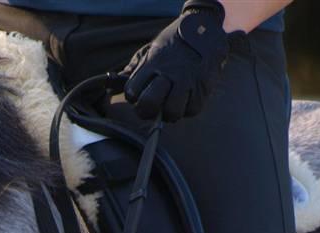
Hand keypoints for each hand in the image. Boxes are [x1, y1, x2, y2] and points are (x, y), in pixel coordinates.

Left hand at [123, 0, 231, 121]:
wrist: (206, 31)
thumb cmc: (174, 44)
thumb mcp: (152, 50)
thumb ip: (135, 68)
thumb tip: (112, 84)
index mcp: (153, 63)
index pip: (132, 91)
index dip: (133, 98)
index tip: (139, 95)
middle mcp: (169, 72)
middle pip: (149, 104)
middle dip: (147, 111)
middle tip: (151, 108)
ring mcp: (187, 80)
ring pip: (171, 112)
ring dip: (169, 113)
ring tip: (171, 104)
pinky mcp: (203, 88)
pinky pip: (191, 110)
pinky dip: (187, 109)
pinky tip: (186, 99)